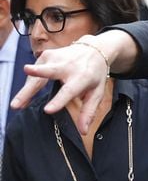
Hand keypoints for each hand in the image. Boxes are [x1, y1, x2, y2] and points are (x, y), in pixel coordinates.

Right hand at [10, 29, 137, 133]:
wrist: (94, 49)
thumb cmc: (94, 75)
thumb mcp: (97, 92)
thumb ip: (89, 111)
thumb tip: (83, 132)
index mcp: (83, 77)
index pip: (70, 90)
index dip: (59, 100)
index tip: (48, 110)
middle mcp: (68, 65)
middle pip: (50, 72)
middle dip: (36, 79)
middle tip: (24, 93)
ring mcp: (56, 58)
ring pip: (37, 74)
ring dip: (26, 90)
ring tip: (16, 105)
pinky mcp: (47, 55)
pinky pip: (35, 73)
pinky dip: (30, 84)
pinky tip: (27, 94)